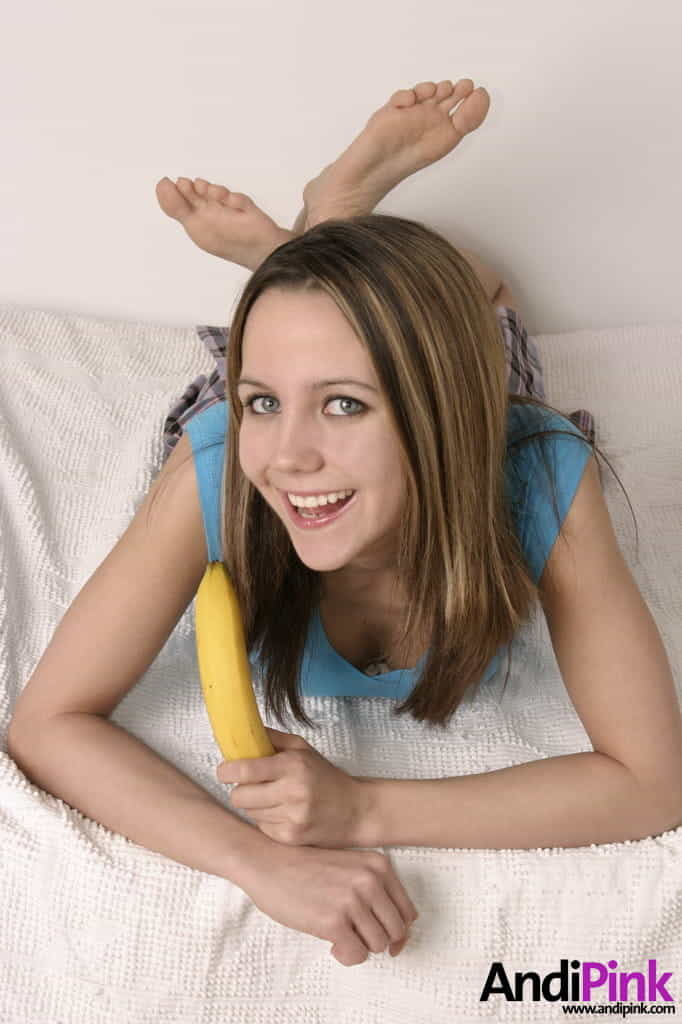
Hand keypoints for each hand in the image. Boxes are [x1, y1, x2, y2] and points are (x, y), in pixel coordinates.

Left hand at [216, 727, 368, 847]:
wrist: (356, 811)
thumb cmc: (327, 777)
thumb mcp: (304, 750)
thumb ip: (273, 739)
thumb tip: (243, 730)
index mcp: (293, 766)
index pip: (245, 770)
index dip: (227, 771)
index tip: (224, 771)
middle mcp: (292, 792)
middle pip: (240, 796)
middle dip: (240, 790)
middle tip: (252, 786)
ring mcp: (292, 817)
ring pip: (249, 813)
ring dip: (255, 806)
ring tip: (273, 799)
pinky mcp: (292, 837)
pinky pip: (262, 828)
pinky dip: (267, 820)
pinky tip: (283, 814)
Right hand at [241, 842, 418, 964]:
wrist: (268, 862)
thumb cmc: (305, 868)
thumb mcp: (349, 867)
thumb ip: (374, 891)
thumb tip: (397, 936)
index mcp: (378, 865)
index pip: (408, 912)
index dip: (398, 932)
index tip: (383, 938)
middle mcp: (370, 880)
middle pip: (396, 931)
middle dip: (377, 940)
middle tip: (355, 936)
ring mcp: (352, 900)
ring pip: (378, 945)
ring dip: (359, 947)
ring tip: (339, 936)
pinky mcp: (333, 921)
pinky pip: (356, 955)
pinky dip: (346, 956)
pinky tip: (331, 944)